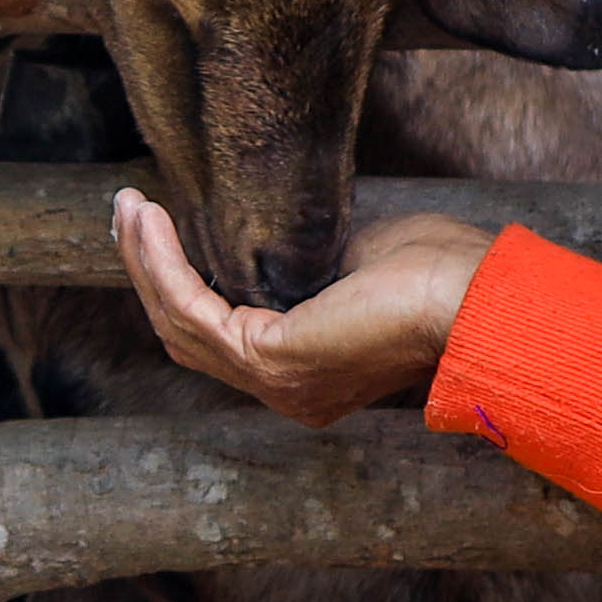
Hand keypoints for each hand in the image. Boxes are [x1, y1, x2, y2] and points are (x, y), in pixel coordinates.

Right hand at [114, 195, 490, 426]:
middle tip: (128, 213)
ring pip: (181, 324)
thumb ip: (306, 262)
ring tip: (128, 209)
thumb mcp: (354, 262)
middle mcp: (285, 392)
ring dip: (146, 263)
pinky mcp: (271, 360)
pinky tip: (152, 224)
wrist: (474, 296)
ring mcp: (275, 384)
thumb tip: (272, 235)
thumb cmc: (437, 274)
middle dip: (150, 272)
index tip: (157, 229)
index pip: (221, 337)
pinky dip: (164, 266)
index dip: (179, 286)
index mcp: (308, 374)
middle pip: (186, 336)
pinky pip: (194, 310)